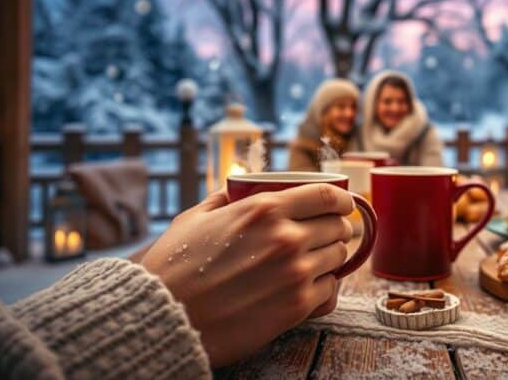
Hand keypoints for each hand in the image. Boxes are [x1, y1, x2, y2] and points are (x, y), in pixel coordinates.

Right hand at [141, 184, 353, 366]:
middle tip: (328, 235)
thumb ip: (226, 199)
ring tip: (317, 261)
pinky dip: (324, 287)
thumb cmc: (174, 267)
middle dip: (337, 228)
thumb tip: (241, 188)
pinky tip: (309, 286)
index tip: (343, 205)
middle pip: (338, 226)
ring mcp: (295, 272)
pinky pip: (330, 290)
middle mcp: (286, 237)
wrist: (163, 319)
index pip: (328, 195)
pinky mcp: (296, 307)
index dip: (342, 199)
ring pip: (339, 258)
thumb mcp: (196, 218)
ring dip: (331, 258)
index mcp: (265, 209)